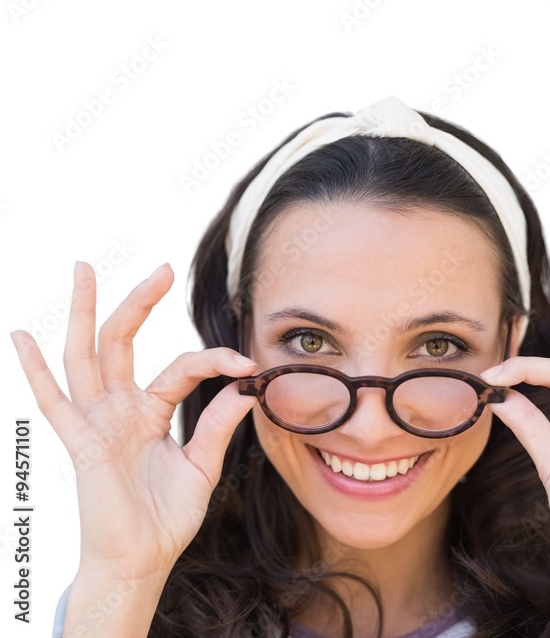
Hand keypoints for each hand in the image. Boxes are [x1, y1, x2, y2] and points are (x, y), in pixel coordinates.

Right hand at [11, 262, 258, 581]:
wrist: (142, 559)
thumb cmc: (166, 517)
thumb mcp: (201, 466)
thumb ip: (216, 426)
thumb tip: (244, 390)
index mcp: (150, 412)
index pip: (183, 368)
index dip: (216, 362)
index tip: (248, 365)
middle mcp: (120, 409)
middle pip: (124, 343)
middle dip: (139, 303)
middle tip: (161, 269)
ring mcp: (97, 422)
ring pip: (87, 356)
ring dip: (86, 313)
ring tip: (83, 270)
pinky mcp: (81, 443)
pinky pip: (54, 403)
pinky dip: (36, 370)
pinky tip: (21, 336)